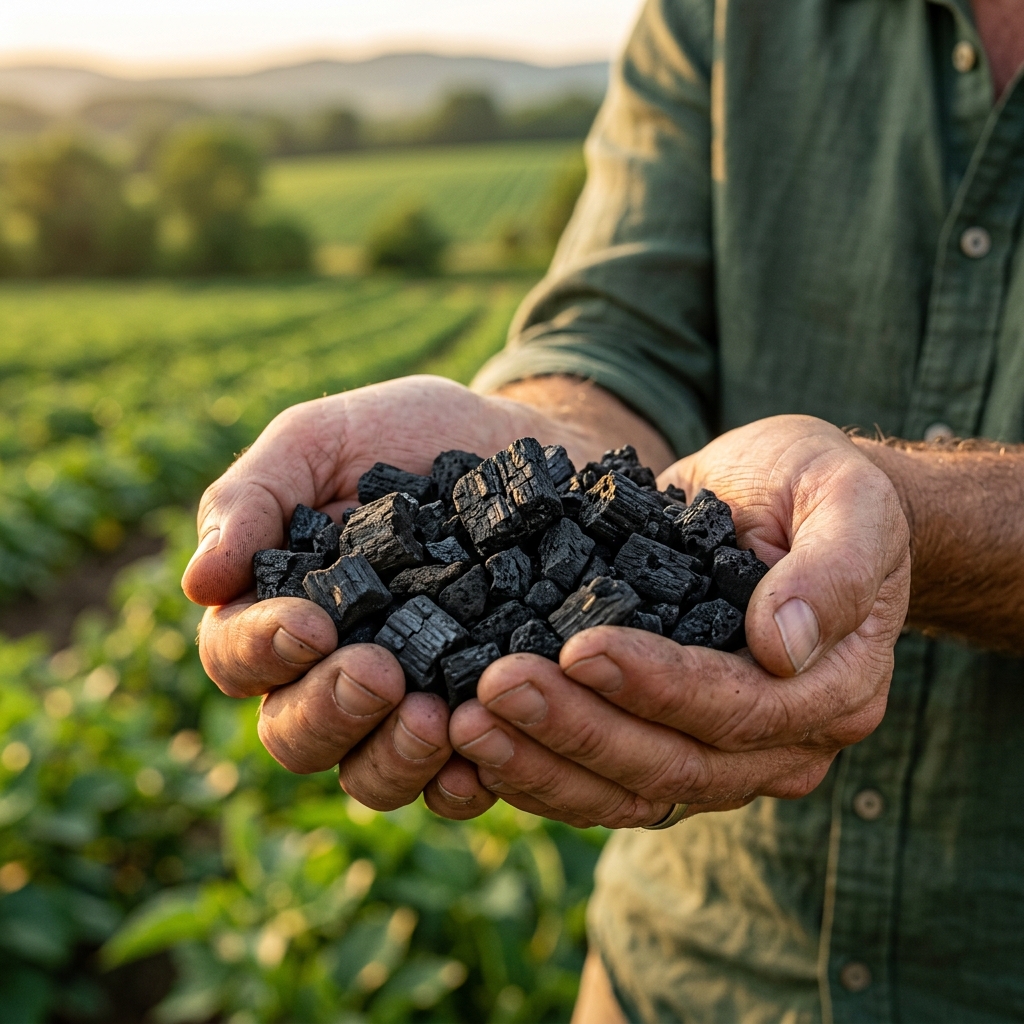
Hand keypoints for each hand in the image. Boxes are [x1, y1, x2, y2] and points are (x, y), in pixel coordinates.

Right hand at [182, 374, 575, 814]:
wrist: (522, 445)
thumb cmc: (411, 436)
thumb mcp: (325, 440)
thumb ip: (255, 497)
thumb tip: (198, 583)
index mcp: (280, 609)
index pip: (237, 655)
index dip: (263, 650)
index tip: (311, 624)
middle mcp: (333, 671)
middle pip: (296, 735)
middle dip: (330, 710)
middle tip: (380, 672)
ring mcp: (406, 703)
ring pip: (370, 776)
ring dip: (394, 759)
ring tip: (436, 715)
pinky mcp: (477, 719)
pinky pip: (458, 782)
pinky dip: (466, 781)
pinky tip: (486, 755)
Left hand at [444, 415, 910, 825]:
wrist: (789, 500)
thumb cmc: (820, 489)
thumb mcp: (850, 500)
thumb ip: (832, 569)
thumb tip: (784, 646)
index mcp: (831, 691)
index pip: (735, 707)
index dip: (656, 685)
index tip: (579, 648)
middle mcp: (777, 742)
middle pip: (669, 764)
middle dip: (576, 729)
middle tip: (491, 690)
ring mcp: (718, 754)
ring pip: (626, 790)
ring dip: (541, 764)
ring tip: (465, 725)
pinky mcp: (663, 741)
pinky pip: (599, 781)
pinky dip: (537, 771)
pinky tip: (474, 748)